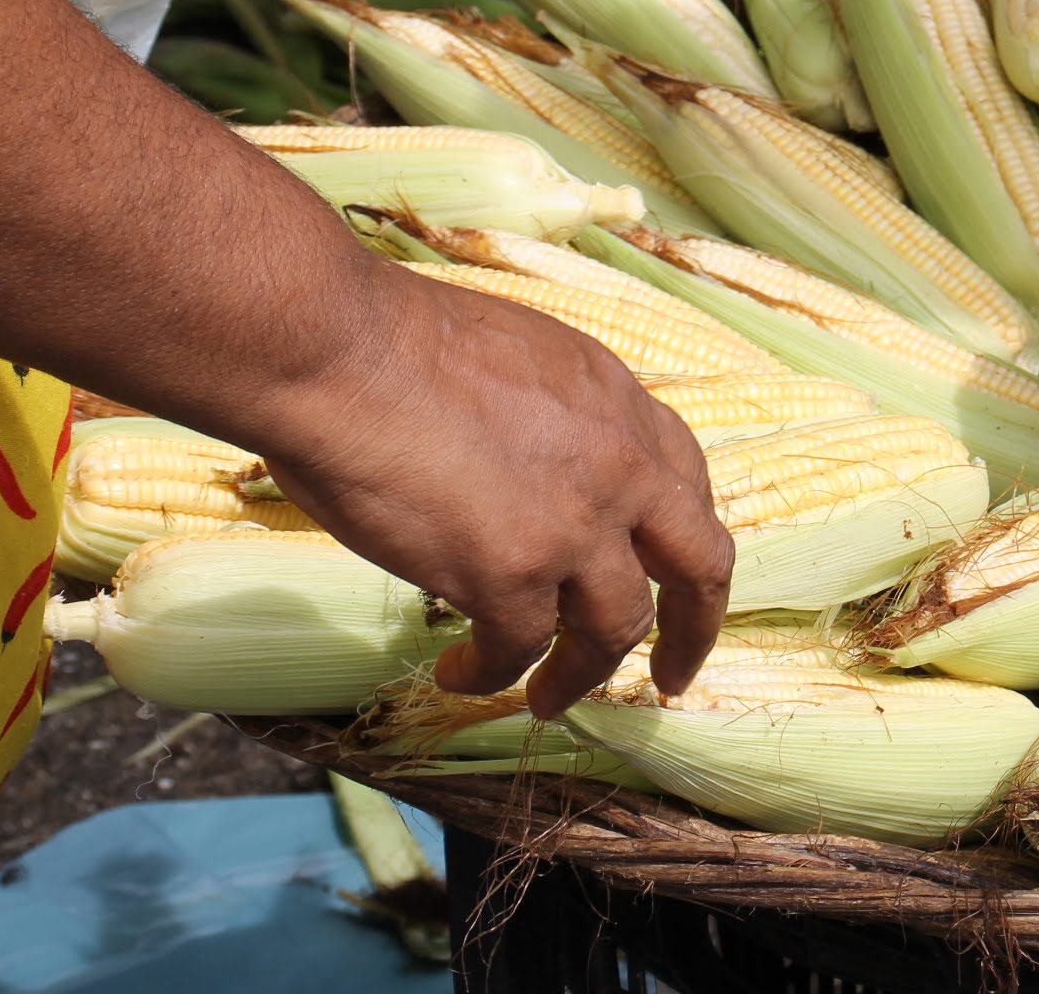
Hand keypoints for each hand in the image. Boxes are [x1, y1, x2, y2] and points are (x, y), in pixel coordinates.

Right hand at [258, 262, 729, 718]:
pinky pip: (519, 650)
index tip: (672, 577)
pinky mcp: (511, 574)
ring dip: (582, 674)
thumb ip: (557, 417)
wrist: (339, 350)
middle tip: (673, 677)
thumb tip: (538, 467)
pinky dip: (490, 674)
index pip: (686, 485)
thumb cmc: (394, 340)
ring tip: (548, 698)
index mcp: (620, 406)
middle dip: (696, 629)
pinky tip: (458, 674)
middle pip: (700, 564)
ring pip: (616, 628)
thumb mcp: (522, 358)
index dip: (682, 541)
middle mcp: (620, 467)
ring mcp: (574, 525)